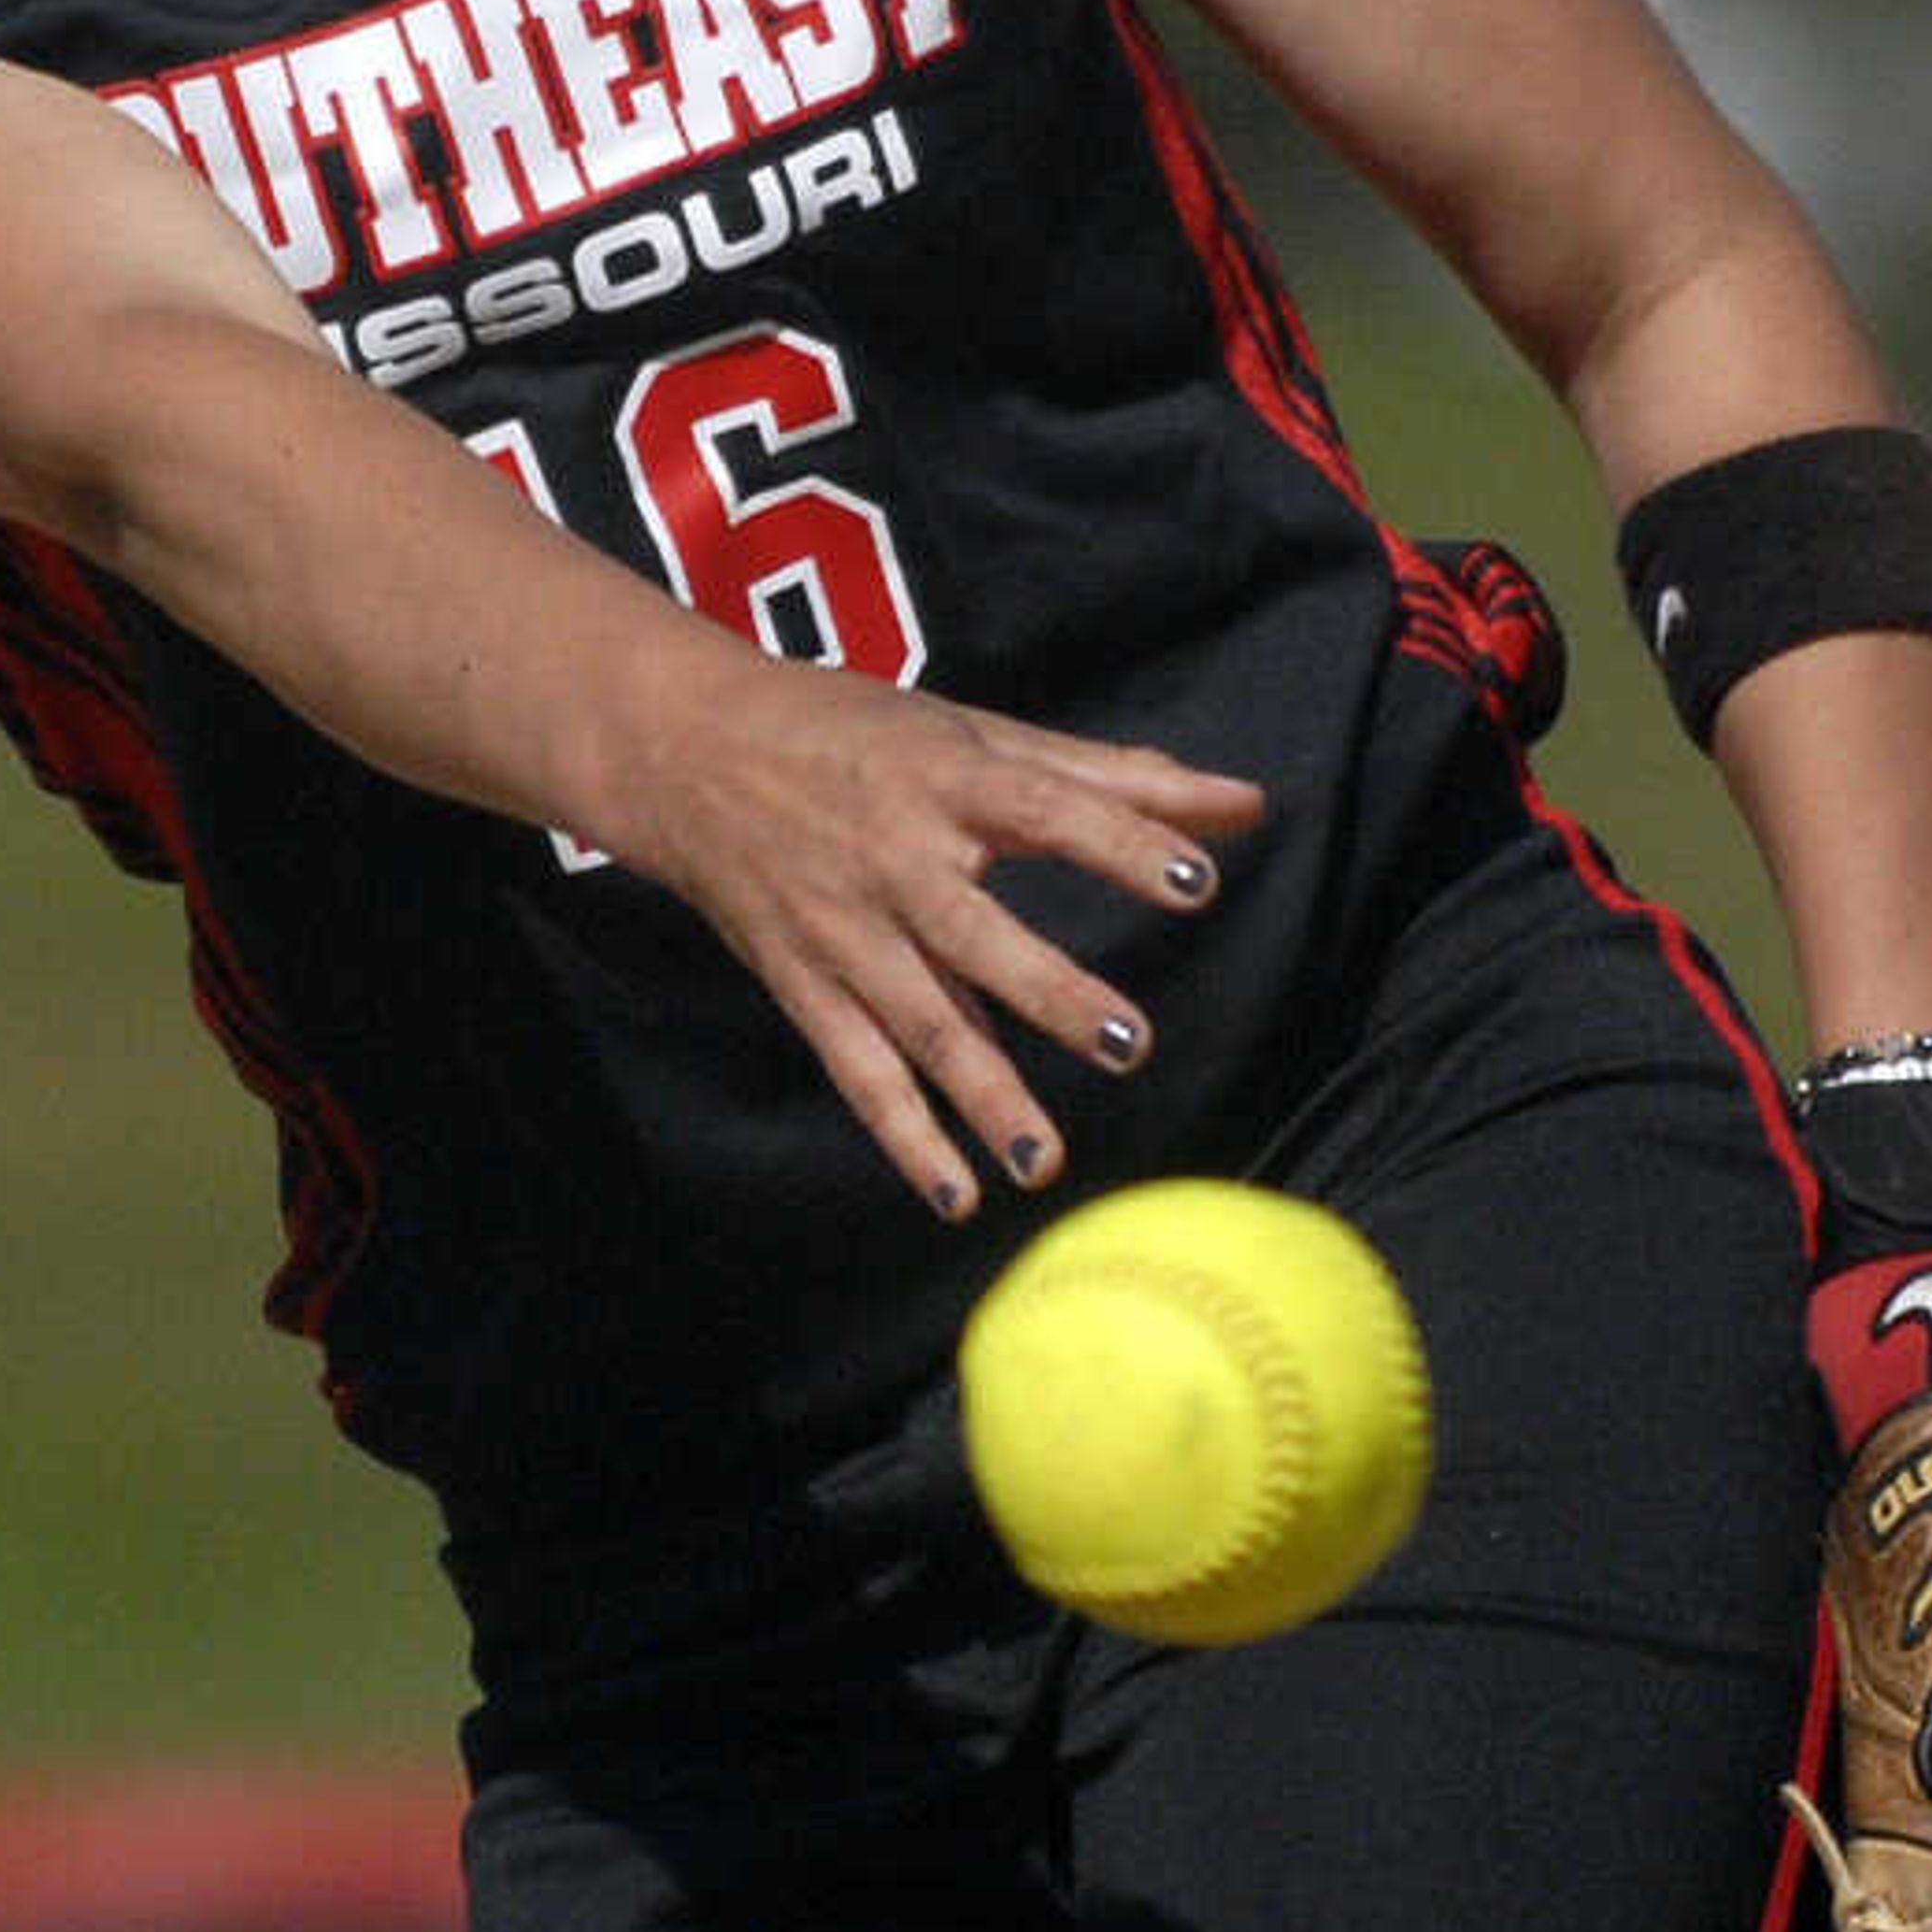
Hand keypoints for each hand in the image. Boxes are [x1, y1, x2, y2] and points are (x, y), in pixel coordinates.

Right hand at [591, 646, 1267, 1219]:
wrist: (685, 752)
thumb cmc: (856, 734)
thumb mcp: (975, 734)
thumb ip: (1114, 778)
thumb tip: (1247, 804)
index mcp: (945, 780)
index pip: (1045, 811)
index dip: (1121, 844)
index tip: (1199, 882)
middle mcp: (892, 859)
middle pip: (976, 935)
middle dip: (1050, 993)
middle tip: (1127, 1045)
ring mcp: (842, 930)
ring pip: (917, 1023)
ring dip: (980, 1095)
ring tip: (1042, 1161)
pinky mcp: (804, 984)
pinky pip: (858, 1071)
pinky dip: (902, 1137)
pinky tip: (957, 1197)